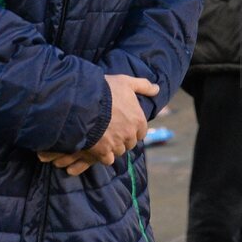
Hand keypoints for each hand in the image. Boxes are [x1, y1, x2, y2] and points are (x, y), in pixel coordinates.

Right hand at [37, 74, 157, 175]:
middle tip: (112, 131)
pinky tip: (98, 147)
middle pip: (130, 143)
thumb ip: (143, 86)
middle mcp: (130, 134)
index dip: (133, 130)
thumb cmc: (106, 91)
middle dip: (123, 139)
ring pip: (119, 151)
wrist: (84, 102)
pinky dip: (104, 155)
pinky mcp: (103, 152)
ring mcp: (117, 144)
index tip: (124, 125)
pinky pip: (108, 159)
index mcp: (138, 120)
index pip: (141, 132)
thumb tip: (157, 89)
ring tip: (103, 138)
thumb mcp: (126, 82)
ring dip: (113, 147)